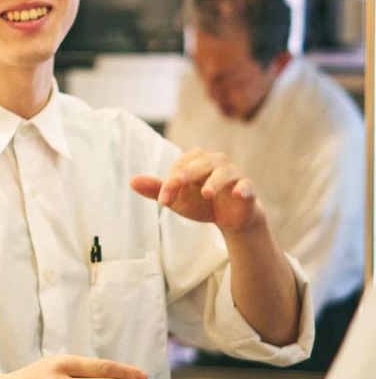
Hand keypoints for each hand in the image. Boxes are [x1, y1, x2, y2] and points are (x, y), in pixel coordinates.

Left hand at [131, 148, 262, 233]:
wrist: (230, 218)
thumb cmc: (202, 202)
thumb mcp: (178, 199)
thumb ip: (158, 189)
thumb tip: (131, 181)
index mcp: (197, 161)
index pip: (181, 166)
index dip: (170, 182)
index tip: (163, 201)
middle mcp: (216, 162)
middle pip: (201, 163)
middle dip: (186, 175)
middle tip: (174, 185)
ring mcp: (233, 174)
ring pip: (224, 172)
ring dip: (215, 181)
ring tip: (206, 193)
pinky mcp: (247, 188)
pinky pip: (246, 185)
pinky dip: (243, 188)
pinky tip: (238, 194)